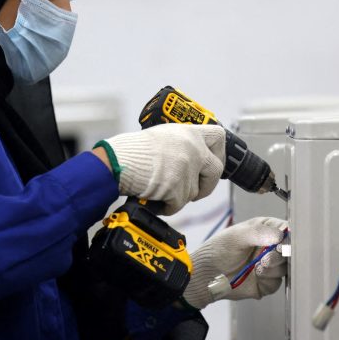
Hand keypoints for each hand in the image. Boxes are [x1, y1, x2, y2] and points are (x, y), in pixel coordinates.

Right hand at [100, 123, 225, 214]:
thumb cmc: (133, 150)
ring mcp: (187, 168)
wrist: (118, 161)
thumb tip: (194, 158)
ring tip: (160, 189)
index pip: (219, 137)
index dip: (219, 152)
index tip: (213, 161)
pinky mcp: (178, 187)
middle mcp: (193, 149)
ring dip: (178, 196)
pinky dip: (166, 206)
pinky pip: (178, 204)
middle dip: (207, 185)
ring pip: (194, 192)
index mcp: (189, 133)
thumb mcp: (164, 136)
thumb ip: (183, 144)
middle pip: (216, 171)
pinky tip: (155, 198)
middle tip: (194, 189)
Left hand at [182, 217, 287, 309]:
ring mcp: (270, 264)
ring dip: (275, 267)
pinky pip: (278, 282)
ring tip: (259, 266)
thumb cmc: (218, 250)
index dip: (288, 236)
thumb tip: (279, 235)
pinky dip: (270, 279)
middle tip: (268, 257)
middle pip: (291, 250)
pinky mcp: (268, 281)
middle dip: (282, 254)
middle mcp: (271, 246)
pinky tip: (257, 275)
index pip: (287, 230)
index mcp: (266, 229)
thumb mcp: (236, 236)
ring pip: (287, 267)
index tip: (282, 242)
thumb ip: (258, 233)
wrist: (207, 275)